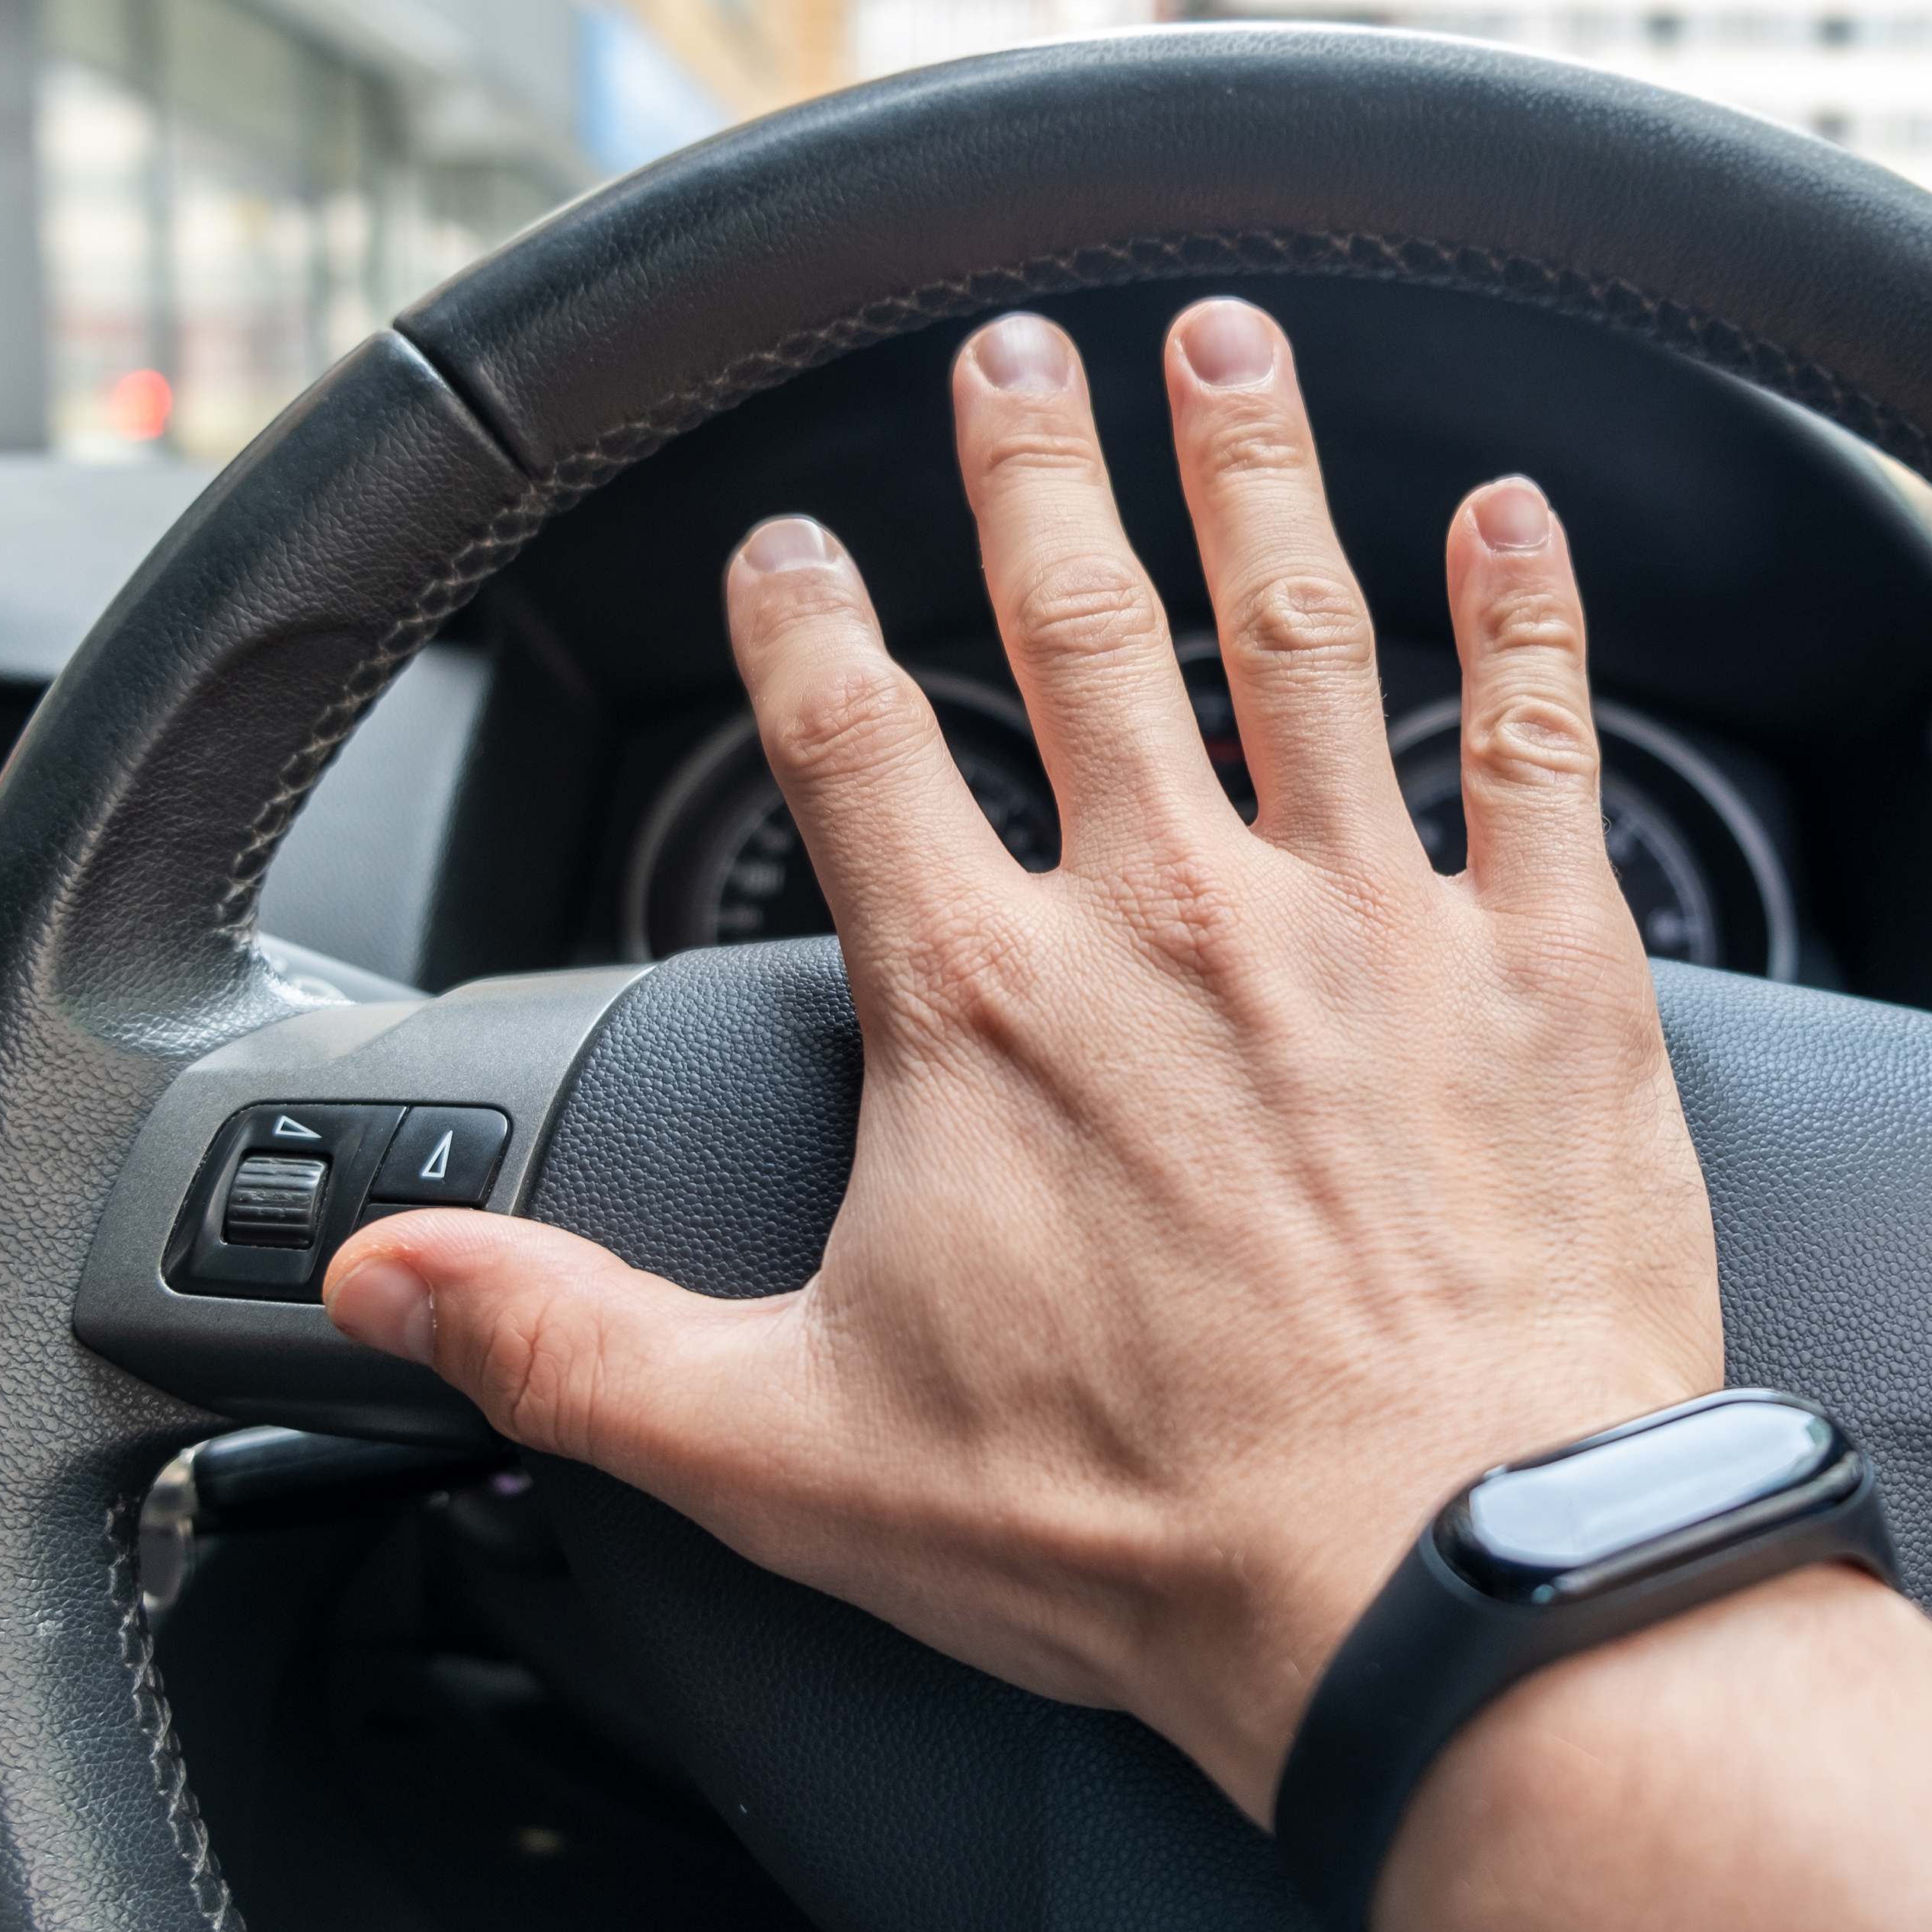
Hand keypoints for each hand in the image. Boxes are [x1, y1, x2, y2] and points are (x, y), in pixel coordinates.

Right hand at [323, 297, 1724, 1819]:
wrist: (1435, 1581)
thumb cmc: (1147, 1529)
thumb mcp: (797, 1451)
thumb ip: (573, 1340)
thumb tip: (388, 1274)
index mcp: (989, 1007)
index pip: (849, 747)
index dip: (799, 626)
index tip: (789, 547)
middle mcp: (1172, 918)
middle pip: (1075, 625)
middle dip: (1029, 471)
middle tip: (1010, 356)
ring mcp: (1366, 924)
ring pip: (1294, 629)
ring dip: (1250, 473)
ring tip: (1225, 349)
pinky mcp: (1543, 971)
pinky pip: (1533, 743)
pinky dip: (1527, 618)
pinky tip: (1510, 519)